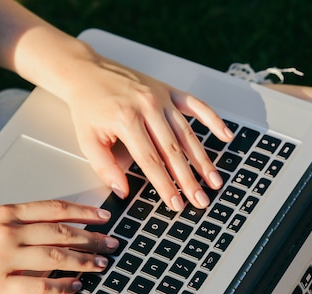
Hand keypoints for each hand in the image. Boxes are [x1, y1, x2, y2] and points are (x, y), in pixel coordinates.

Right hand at [0, 200, 117, 293]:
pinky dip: (61, 287)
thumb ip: (12, 223)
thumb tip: (47, 229)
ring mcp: (2, 259)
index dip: (83, 212)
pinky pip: (39, 287)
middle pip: (62, 233)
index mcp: (3, 213)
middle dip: (92, 238)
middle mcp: (6, 232)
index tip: (103, 217)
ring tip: (101, 265)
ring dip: (84, 262)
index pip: (53, 208)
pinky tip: (74, 287)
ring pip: (56, 258)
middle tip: (111, 244)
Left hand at [66, 53, 234, 210]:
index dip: (165, 186)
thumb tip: (122, 191)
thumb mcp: (88, 140)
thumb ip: (105, 167)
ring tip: (214, 179)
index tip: (176, 204)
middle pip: (174, 150)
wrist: (86, 72)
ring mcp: (161, 97)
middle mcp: (147, 107)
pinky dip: (212, 119)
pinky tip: (225, 135)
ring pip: (187, 133)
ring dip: (203, 159)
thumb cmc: (88, 106)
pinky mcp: (168, 90)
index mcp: (127, 120)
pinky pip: (195, 104)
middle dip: (189, 179)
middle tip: (201, 200)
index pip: (151, 161)